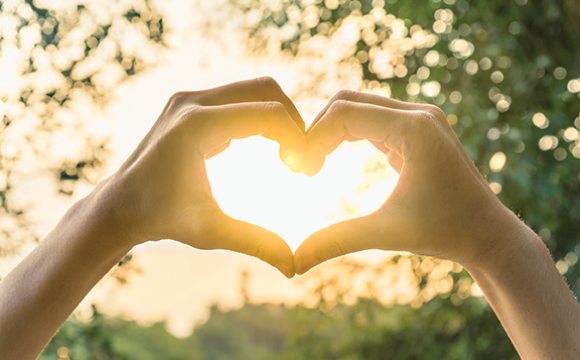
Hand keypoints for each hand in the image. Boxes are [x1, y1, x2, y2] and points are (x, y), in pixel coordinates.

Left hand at [97, 77, 304, 277]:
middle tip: (299, 159)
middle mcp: (191, 102)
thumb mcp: (210, 232)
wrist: (120, 206)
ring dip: (278, 118)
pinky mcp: (191, 105)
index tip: (302, 171)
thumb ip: (255, 243)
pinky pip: (239, 100)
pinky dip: (260, 118)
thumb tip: (293, 267)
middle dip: (292, 120)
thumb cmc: (161, 219)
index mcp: (196, 126)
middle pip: (265, 89)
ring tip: (287, 157)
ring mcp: (189, 99)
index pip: (267, 113)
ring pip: (254, 91)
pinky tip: (267, 150)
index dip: (295, 138)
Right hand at [295, 90, 519, 273]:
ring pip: (359, 107)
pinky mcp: (418, 129)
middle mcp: (418, 114)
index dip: (314, 138)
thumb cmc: (443, 232)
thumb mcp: (385, 233)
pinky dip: (348, 134)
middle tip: (301, 167)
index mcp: (414, 128)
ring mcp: (420, 119)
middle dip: (318, 131)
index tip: (301, 172)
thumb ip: (337, 240)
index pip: (344, 113)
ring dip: (331, 132)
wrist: (487, 234)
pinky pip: (373, 119)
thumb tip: (295, 262)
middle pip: (348, 102)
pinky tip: (333, 158)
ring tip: (313, 164)